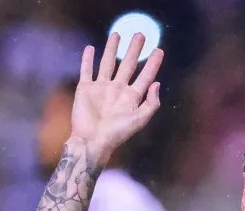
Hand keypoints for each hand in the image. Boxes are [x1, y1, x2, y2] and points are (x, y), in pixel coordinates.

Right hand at [71, 32, 163, 160]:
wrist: (92, 141)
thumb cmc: (117, 134)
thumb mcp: (139, 120)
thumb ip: (151, 103)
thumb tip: (157, 83)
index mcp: (132, 98)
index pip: (145, 76)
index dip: (153, 64)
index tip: (159, 50)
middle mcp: (117, 90)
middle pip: (128, 64)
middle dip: (134, 50)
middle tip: (140, 34)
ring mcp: (101, 88)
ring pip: (108, 63)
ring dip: (111, 49)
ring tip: (116, 34)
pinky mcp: (85, 89)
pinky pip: (87, 71)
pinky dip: (87, 59)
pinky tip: (90, 49)